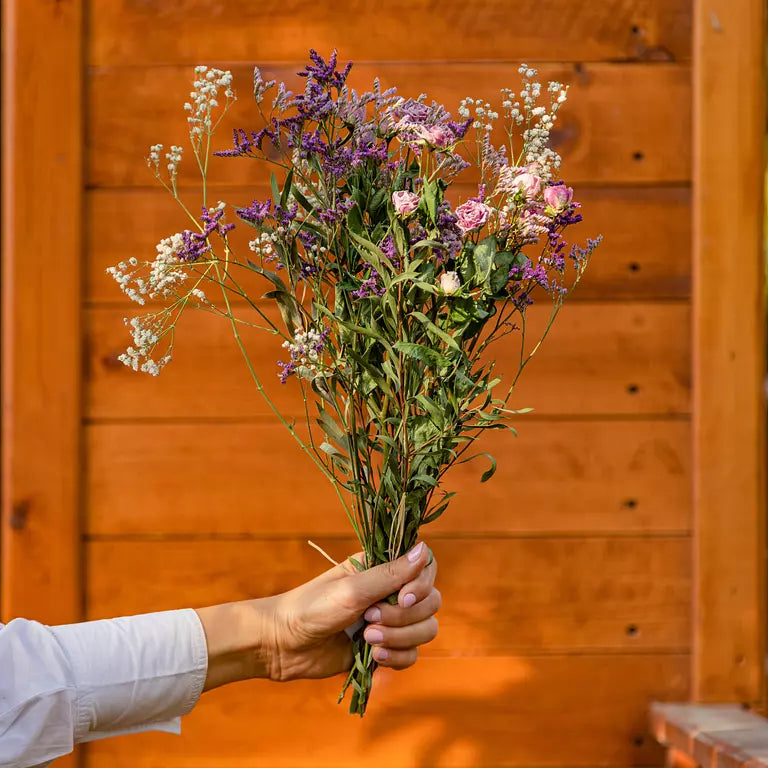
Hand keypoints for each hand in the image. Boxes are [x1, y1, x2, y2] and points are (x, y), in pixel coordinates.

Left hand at [195, 541, 439, 689]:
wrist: (282, 645)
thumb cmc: (311, 607)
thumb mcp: (352, 588)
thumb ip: (392, 573)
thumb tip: (425, 548)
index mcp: (381, 568)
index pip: (426, 569)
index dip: (421, 585)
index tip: (402, 597)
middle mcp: (389, 592)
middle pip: (430, 603)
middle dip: (404, 617)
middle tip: (368, 620)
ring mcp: (388, 621)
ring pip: (425, 630)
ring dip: (400, 638)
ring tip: (368, 640)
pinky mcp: (383, 648)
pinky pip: (411, 655)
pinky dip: (398, 657)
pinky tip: (374, 656)